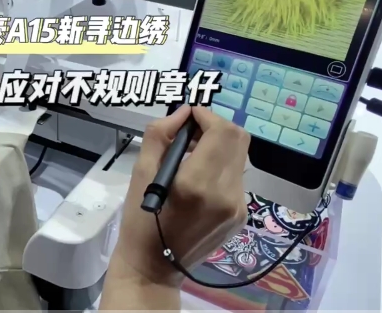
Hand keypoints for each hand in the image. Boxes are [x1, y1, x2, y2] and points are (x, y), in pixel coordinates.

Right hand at [109, 105, 249, 287]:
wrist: (154, 268)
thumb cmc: (140, 221)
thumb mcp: (140, 174)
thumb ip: (160, 136)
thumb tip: (182, 113)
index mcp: (197, 184)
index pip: (221, 132)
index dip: (206, 115)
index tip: (187, 117)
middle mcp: (226, 194)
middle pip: (238, 139)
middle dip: (215, 126)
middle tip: (190, 133)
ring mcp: (238, 207)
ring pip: (240, 156)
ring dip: (219, 145)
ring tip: (191, 154)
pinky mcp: (241, 215)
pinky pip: (237, 176)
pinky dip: (221, 165)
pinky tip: (199, 177)